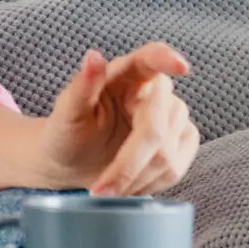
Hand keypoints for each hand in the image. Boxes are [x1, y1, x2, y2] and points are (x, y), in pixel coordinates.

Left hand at [38, 43, 201, 194]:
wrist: (71, 162)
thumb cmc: (66, 133)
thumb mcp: (66, 112)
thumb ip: (82, 85)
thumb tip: (93, 57)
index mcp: (124, 74)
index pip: (151, 58)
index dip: (167, 60)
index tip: (182, 66)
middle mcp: (153, 91)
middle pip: (157, 125)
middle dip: (129, 162)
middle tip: (100, 190)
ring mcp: (171, 117)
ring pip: (168, 151)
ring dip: (136, 178)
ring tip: (108, 190)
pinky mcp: (181, 142)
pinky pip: (177, 167)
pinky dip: (150, 184)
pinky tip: (128, 188)